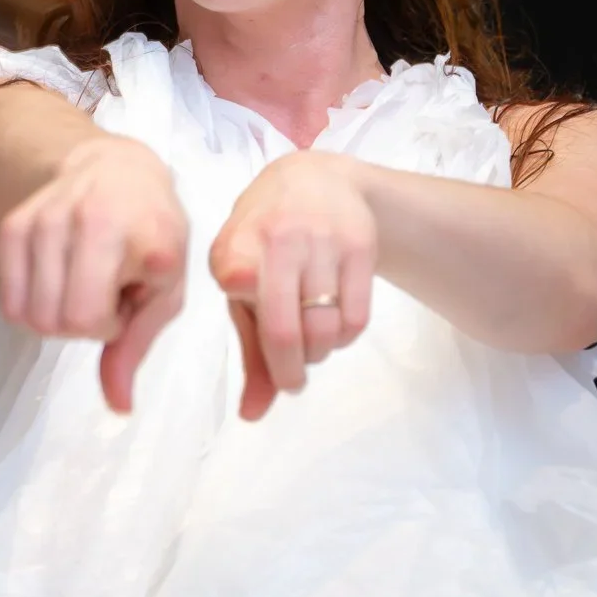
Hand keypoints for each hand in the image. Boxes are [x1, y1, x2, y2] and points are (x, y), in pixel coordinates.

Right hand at [0, 132, 189, 412]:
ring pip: (29, 316)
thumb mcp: (166, 290)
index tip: (129, 299)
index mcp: (142, 237)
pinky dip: (31, 305)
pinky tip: (59, 279)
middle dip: (82, 325)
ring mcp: (46, 217)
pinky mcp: (15, 222)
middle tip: (105, 297)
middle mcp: (90, 220)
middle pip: (57, 322)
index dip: (111, 323)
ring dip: (57, 315)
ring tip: (83, 285)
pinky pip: (8, 301)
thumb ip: (136, 347)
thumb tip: (118, 408)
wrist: (118, 171)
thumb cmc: (152, 235)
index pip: (90, 316)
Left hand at [209, 150, 375, 420]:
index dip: (255, 329)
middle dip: (289, 372)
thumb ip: (248, 350)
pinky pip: (356, 320)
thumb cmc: (264, 241)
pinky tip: (331, 325)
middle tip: (291, 381)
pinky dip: (343, 339)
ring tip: (309, 344)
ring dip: (317, 354)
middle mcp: (278, 240)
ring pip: (325, 332)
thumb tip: (253, 416)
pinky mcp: (361, 246)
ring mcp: (322, 241)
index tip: (261, 340)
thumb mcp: (241, 283)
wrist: (316, 180)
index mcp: (235, 247)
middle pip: (286, 332)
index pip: (241, 294)